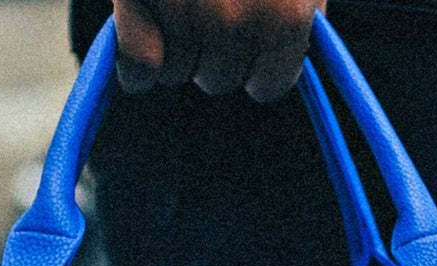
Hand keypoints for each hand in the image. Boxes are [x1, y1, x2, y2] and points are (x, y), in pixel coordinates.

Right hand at [111, 0, 321, 101]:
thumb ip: (301, 14)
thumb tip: (285, 67)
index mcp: (286, 18)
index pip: (267, 87)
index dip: (257, 62)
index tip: (252, 31)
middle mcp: (235, 22)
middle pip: (218, 80)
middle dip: (214, 48)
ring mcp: (185, 12)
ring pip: (176, 74)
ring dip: (174, 45)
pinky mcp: (138, 0)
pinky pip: (139, 68)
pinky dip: (135, 62)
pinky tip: (141, 25)